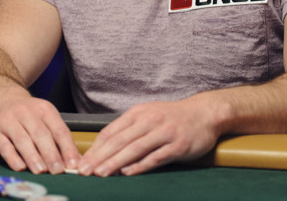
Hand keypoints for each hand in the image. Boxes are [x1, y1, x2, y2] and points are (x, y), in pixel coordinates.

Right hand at [0, 92, 80, 174]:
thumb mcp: (46, 119)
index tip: (73, 164)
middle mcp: (27, 113)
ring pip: (23, 140)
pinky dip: (13, 158)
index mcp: (44, 109)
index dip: (67, 148)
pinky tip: (20, 167)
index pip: (59, 130)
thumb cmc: (29, 116)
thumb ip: (58, 139)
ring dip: (33, 157)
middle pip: (41, 135)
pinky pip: (4, 146)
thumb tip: (75, 161)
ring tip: (41, 171)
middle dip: (51, 154)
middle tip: (58, 171)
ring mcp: (9, 121)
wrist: (2, 101)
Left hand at [78, 98, 222, 176]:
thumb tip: (104, 150)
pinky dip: (141, 165)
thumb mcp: (148, 116)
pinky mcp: (178, 145)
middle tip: (84, 171)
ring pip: (135, 148)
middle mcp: (150, 120)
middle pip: (120, 141)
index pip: (111, 131)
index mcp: (138, 113)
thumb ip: (129, 130)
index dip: (95, 148)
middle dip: (100, 157)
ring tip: (101, 173)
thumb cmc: (172, 117)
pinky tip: (128, 172)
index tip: (81, 162)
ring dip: (116, 162)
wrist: (205, 113)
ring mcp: (165, 132)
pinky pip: (156, 156)